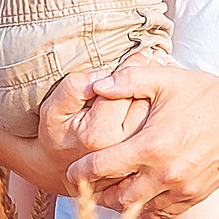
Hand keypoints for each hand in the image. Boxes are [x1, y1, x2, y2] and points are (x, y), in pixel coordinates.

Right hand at [40, 52, 161, 179]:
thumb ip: (74, 88)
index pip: (124, 89)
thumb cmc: (57, 133)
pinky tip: (160, 94)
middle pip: (145, 103)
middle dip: (153, 76)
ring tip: (164, 70)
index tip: (145, 51)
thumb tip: (103, 75)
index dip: (134, 65)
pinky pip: (155, 130)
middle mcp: (119, 146)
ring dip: (160, 92)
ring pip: (155, 117)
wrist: (57, 168)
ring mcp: (132, 156)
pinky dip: (161, 111)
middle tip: (159, 57)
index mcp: (97, 133)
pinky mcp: (140, 160)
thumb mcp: (54, 108)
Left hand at [62, 64, 218, 218]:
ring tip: (109, 192)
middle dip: (97, 194)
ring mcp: (182, 188)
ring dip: (121, 203)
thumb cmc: (206, 94)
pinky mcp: (196, 195)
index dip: (80, 172)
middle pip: (116, 197)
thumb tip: (94, 84)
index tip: (69, 172)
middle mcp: (165, 173)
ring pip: (138, 209)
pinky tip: (140, 196)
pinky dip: (146, 208)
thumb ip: (127, 80)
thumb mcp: (166, 78)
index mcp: (151, 146)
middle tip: (85, 187)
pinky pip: (162, 212)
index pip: (102, 168)